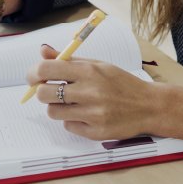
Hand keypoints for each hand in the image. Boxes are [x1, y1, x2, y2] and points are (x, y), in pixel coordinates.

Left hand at [27, 45, 160, 140]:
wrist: (148, 106)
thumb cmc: (120, 83)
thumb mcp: (97, 65)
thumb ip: (68, 59)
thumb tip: (42, 50)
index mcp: (89, 71)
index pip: (46, 70)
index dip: (34, 73)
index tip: (33, 76)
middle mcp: (90, 93)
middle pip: (44, 94)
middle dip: (43, 91)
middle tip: (51, 90)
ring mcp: (93, 115)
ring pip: (53, 112)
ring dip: (58, 107)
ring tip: (72, 103)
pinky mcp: (96, 133)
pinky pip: (69, 126)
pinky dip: (73, 120)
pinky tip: (86, 114)